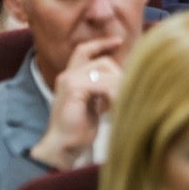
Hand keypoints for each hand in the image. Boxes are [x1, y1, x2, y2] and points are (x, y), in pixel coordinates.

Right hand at [28, 36, 122, 168]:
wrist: (62, 147)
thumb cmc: (78, 130)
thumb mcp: (92, 104)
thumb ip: (99, 89)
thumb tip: (121, 79)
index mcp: (70, 78)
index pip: (85, 51)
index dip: (101, 44)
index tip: (118, 41)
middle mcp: (67, 75)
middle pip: (103, 62)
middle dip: (119, 76)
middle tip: (125, 93)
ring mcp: (69, 81)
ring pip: (105, 70)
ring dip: (118, 86)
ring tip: (118, 104)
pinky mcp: (73, 89)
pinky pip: (102, 83)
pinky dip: (112, 94)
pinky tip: (111, 108)